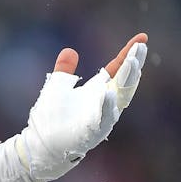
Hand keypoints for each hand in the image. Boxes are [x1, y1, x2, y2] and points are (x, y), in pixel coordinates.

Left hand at [17, 33, 146, 181]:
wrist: (40, 144)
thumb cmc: (50, 119)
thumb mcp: (56, 87)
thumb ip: (64, 69)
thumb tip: (69, 50)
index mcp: (98, 90)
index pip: (118, 69)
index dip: (129, 53)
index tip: (141, 37)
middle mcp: (104, 103)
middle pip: (125, 81)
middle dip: (134, 63)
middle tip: (141, 46)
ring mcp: (101, 118)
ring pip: (120, 98)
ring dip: (127, 80)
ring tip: (132, 62)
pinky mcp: (92, 132)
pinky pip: (103, 119)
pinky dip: (106, 107)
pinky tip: (107, 94)